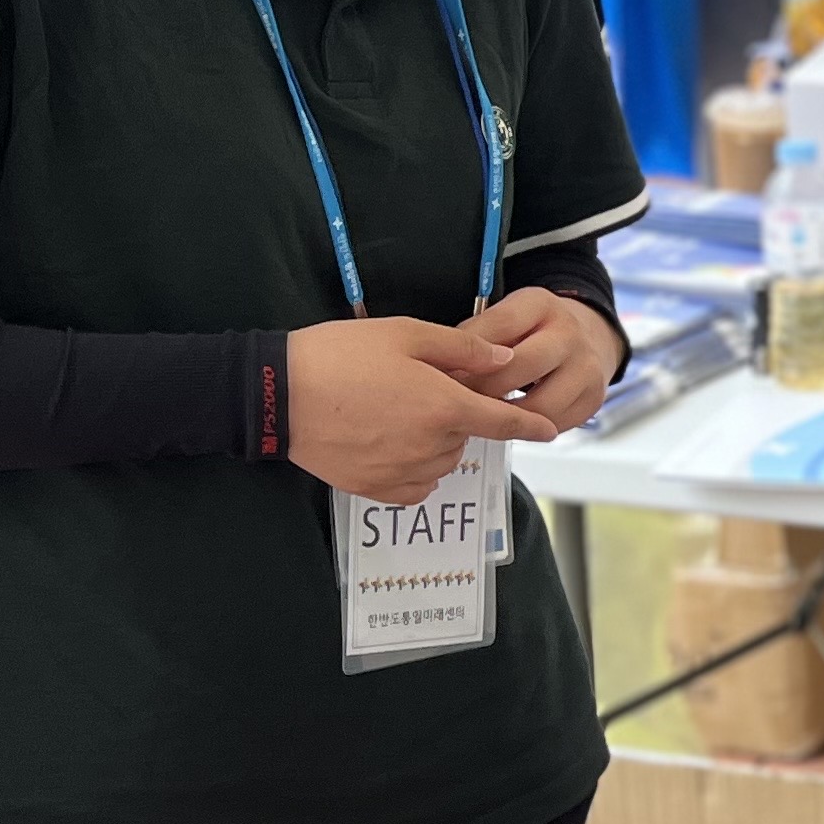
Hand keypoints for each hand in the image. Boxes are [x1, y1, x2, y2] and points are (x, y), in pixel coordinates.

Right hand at [285, 319, 555, 504]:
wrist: (275, 394)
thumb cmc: (339, 354)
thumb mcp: (404, 334)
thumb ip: (462, 349)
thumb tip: (503, 360)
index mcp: (445, 406)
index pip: (503, 422)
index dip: (530, 425)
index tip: (549, 430)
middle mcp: (431, 446)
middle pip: (466, 438)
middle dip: (457, 418)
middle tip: (419, 392)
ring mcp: (403, 471)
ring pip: (442, 462)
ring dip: (436, 443)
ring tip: (396, 414)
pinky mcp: (374, 489)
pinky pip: (415, 486)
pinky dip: (415, 471)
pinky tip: (392, 446)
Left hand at [460, 287, 619, 436]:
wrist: (583, 339)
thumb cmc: (531, 332)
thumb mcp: (504, 317)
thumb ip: (475, 336)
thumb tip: (443, 368)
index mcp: (541, 305)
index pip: (501, 326)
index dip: (469, 352)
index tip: (445, 371)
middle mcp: (570, 333)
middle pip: (522, 366)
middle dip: (484, 388)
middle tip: (459, 400)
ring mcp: (587, 367)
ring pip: (541, 405)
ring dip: (508, 416)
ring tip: (485, 415)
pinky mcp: (593, 398)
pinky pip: (555, 424)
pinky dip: (529, 428)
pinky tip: (511, 421)